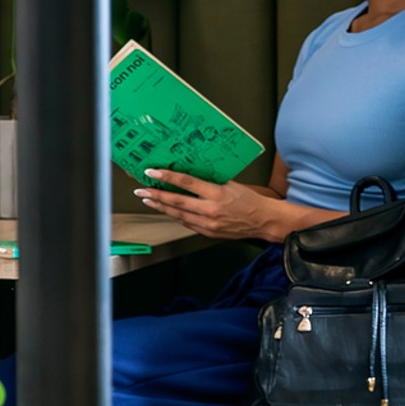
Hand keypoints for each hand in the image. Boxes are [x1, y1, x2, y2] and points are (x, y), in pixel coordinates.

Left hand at [136, 168, 282, 239]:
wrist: (263, 221)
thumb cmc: (249, 200)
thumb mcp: (230, 184)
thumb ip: (209, 182)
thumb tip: (188, 175)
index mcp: (217, 194)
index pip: (187, 183)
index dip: (167, 177)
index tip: (152, 172)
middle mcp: (211, 210)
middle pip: (177, 202)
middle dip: (156, 195)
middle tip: (141, 190)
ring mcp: (209, 224)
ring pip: (178, 215)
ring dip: (161, 207)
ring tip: (148, 200)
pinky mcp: (208, 233)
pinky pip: (187, 223)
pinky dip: (175, 216)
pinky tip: (167, 210)